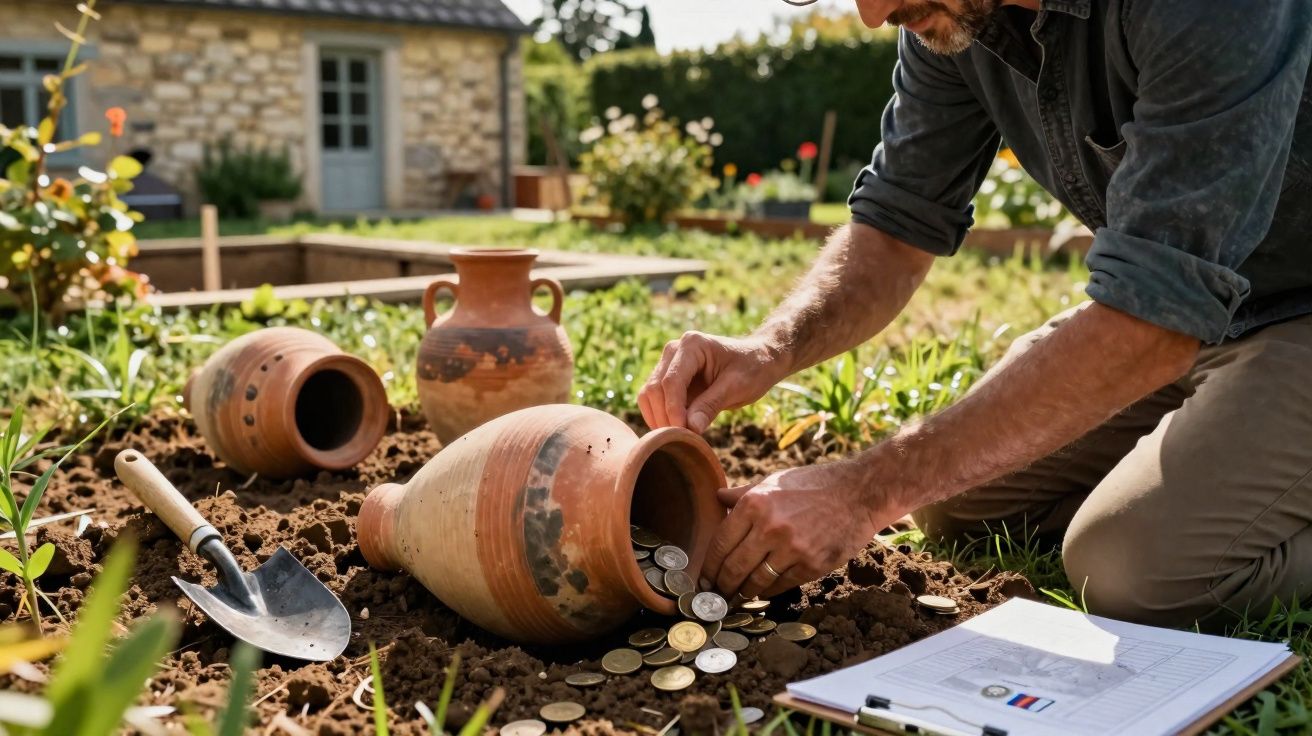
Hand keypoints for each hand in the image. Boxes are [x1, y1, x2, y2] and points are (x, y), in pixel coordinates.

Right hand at [639, 332, 782, 432]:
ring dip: (658, 418)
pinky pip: (654, 400)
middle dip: (664, 417)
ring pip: (648, 395)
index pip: (671, 381)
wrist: (758, 360)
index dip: (673, 409)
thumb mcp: (737, 387)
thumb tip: (690, 428)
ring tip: (678, 438)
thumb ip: (711, 405)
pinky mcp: (668, 379)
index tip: (682, 433)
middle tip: (680, 441)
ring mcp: (669, 364)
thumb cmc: (752, 368)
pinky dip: (661, 417)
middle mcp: (674, 350)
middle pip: (655, 388)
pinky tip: (676, 431)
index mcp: (692, 345)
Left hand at [700, 460, 892, 600]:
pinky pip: (781, 586)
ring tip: (735, 597)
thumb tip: (717, 497)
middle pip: (733, 568)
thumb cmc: (814, 484)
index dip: (709, 566)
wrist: (859, 492)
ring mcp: (792, 548)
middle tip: (715, 595)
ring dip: (742, 594)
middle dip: (721, 586)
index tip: (704, 578)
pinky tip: (762, 591)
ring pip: (756, 582)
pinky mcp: (811, 564)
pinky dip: (768, 591)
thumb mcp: (775, 481)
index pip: (720, 544)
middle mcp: (769, 527)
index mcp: (754, 504)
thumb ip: (743, 494)